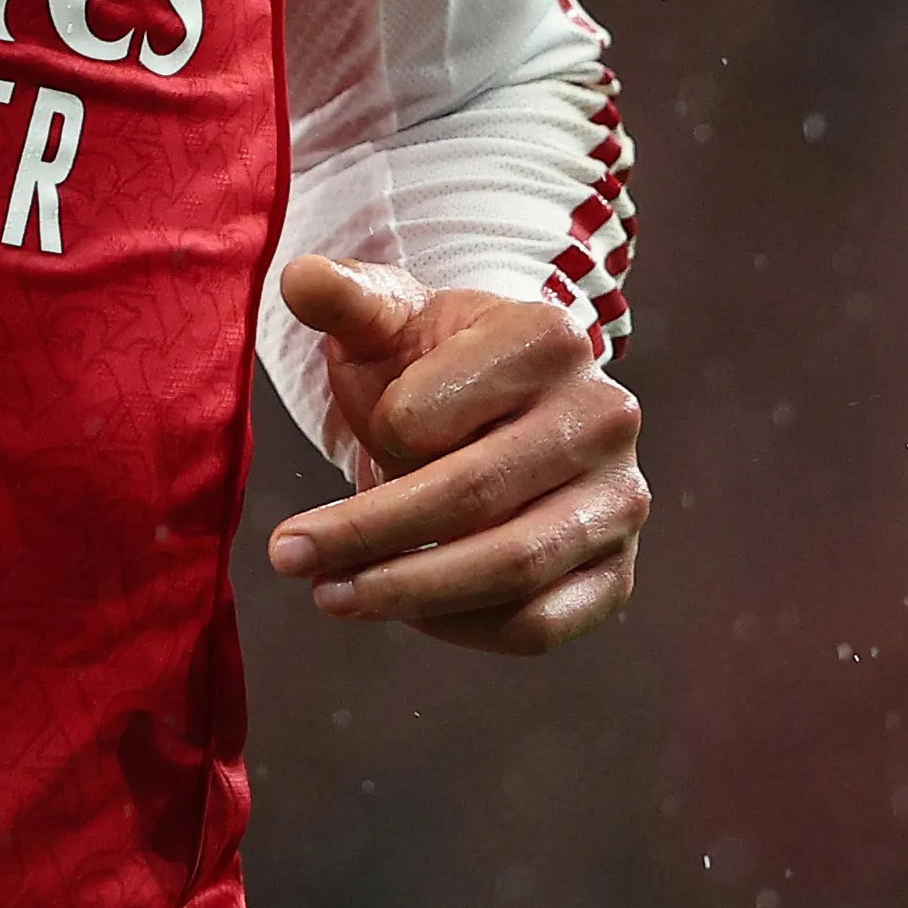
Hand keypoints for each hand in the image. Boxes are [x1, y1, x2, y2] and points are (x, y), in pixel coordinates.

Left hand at [264, 254, 646, 653]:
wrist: (499, 413)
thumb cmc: (429, 366)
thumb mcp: (387, 319)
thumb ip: (345, 297)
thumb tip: (301, 279)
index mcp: (547, 338)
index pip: (431, 412)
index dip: (382, 432)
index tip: (365, 433)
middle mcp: (604, 417)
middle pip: (470, 497)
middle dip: (364, 534)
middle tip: (287, 556)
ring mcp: (620, 501)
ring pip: (508, 571)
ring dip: (404, 592)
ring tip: (329, 594)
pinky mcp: (617, 574)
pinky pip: (538, 624)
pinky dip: (461, 627)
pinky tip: (404, 611)